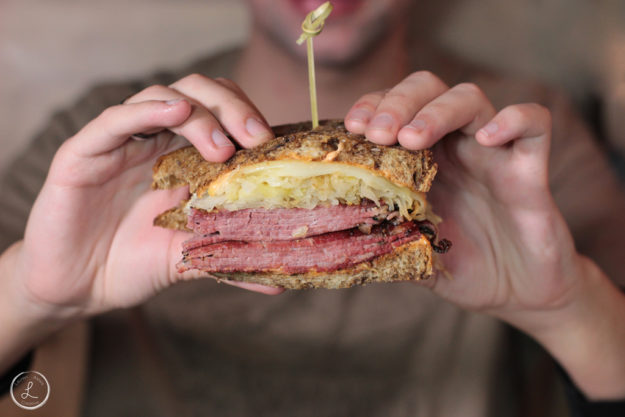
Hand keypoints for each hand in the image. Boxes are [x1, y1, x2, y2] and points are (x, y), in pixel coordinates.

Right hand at [9, 74, 281, 324]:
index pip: (222, 115)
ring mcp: (122, 144)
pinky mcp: (85, 153)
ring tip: (222, 147)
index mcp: (185, 158)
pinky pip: (114, 120)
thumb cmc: (133, 265)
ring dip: (198, 114)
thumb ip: (230, 260)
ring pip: (162, 98)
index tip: (274, 146)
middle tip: (256, 138)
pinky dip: (147, 111)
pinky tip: (175, 112)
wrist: (78, 289)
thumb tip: (280, 283)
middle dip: (232, 108)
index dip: (249, 120)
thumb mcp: (190, 259)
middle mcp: (156, 142)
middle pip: (199, 95)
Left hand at [345, 71, 583, 325]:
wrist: (518, 294)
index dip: (372, 107)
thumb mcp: (414, 257)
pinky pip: (535, 124)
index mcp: (422, 160)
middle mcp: (454, 146)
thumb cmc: (464, 268)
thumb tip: (338, 250)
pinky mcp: (531, 170)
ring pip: (470, 98)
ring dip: (437, 110)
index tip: (353, 128)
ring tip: (412, 138)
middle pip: (428, 88)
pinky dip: (513, 120)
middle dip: (398, 102)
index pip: (394, 109)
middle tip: (379, 134)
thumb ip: (384, 245)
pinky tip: (486, 140)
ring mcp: (493, 153)